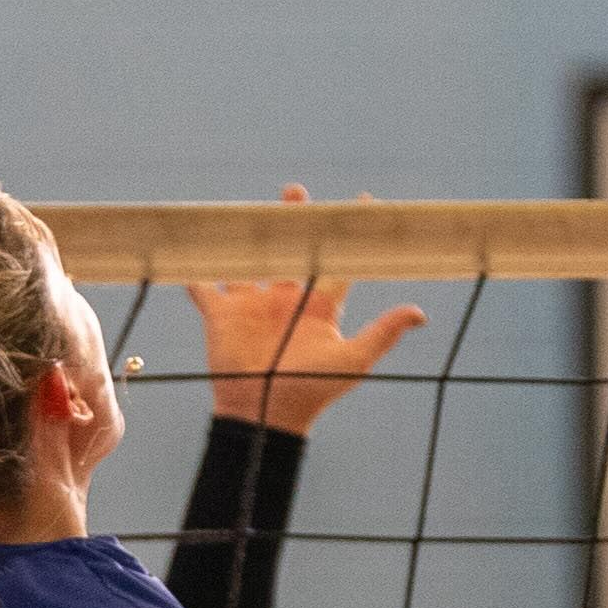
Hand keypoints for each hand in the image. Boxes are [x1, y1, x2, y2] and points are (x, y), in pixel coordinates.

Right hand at [186, 194, 424, 430]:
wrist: (265, 414)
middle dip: (293, 222)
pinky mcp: (220, 317)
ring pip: (248, 262)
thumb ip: (383, 333)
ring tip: (249, 212)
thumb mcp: (353, 360)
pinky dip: (194, 272)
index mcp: (317, 308)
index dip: (349, 238)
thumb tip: (420, 313)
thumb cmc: (312, 390)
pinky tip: (188, 249)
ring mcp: (252, 307)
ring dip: (248, 238)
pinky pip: (204, 289)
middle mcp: (285, 301)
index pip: (337, 265)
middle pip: (290, 252)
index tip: (362, 205)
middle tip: (296, 192)